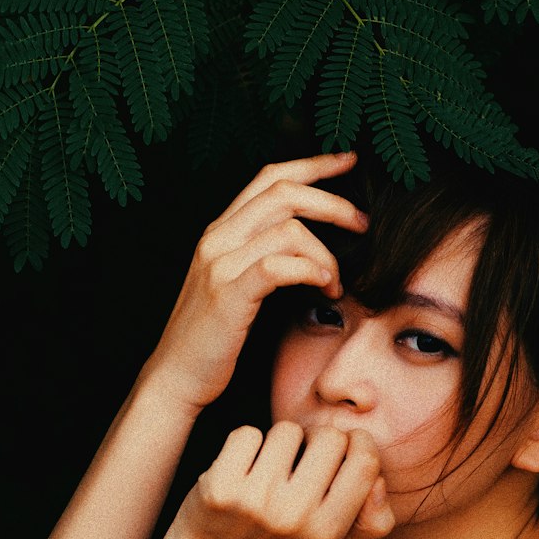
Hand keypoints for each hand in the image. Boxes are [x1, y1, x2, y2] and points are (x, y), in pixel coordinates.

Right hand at [147, 153, 365, 413]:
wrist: (176, 377)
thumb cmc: (213, 337)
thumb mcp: (235, 284)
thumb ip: (262, 255)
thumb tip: (312, 241)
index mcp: (221, 230)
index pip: (270, 178)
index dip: (313, 164)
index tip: (349, 161)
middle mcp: (218, 238)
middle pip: (284, 193)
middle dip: (332, 202)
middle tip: (363, 223)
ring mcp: (220, 264)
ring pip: (288, 229)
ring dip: (327, 253)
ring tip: (337, 282)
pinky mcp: (228, 294)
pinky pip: (279, 266)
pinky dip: (311, 270)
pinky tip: (325, 287)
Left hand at [178, 422, 395, 538]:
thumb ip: (374, 520)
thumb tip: (379, 482)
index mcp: (326, 532)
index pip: (364, 464)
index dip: (359, 442)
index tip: (345, 445)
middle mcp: (293, 518)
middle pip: (329, 438)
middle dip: (319, 437)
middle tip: (305, 456)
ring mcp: (255, 502)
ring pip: (287, 431)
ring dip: (281, 440)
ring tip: (272, 465)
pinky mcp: (220, 487)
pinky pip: (247, 434)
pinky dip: (247, 443)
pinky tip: (243, 466)